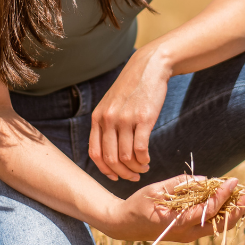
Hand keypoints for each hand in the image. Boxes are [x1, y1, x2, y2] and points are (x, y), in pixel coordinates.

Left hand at [89, 46, 170, 180]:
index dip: (105, 170)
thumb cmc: (131, 89)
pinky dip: (144, 160)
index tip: (116, 176)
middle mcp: (108, 119)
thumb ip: (106, 125)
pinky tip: (148, 159)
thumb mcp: (111, 104)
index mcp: (98, 118)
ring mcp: (125, 119)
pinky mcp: (143, 118)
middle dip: (123, 173)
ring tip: (143, 167)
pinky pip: (141, 149)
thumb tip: (108, 153)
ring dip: (136, 168)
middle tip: (133, 176)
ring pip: (127, 157)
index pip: (95, 154)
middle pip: (111, 159)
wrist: (149, 67)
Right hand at [98, 175, 244, 242]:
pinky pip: (214, 224)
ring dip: (238, 209)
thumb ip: (181, 183)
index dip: (222, 195)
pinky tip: (236, 199)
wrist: (126, 225)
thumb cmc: (139, 204)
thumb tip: (206, 180)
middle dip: (241, 206)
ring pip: (222, 225)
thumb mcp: (156, 189)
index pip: (208, 211)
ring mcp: (191, 236)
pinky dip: (227, 211)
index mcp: (177, 223)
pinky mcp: (192, 233)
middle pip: (223, 223)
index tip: (232, 180)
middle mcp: (188, 234)